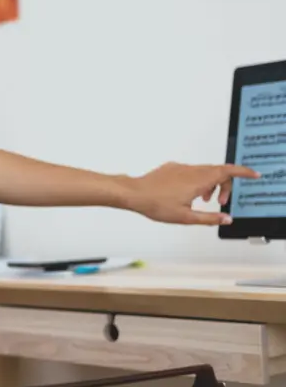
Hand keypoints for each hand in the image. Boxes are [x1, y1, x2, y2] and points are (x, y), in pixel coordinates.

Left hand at [125, 162, 259, 224]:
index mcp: (198, 180)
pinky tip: (187, 195)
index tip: (253, 175)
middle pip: (218, 171)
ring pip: (204, 171)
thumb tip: (226, 219)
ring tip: (203, 201)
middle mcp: (191, 170)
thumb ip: (209, 219)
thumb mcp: (185, 218)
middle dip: (224, 186)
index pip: (228, 171)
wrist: (133, 193)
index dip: (243, 172)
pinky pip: (190, 171)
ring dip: (210, 185)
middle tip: (220, 203)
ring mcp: (180, 167)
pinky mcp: (171, 167)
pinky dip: (197, 181)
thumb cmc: (155, 204)